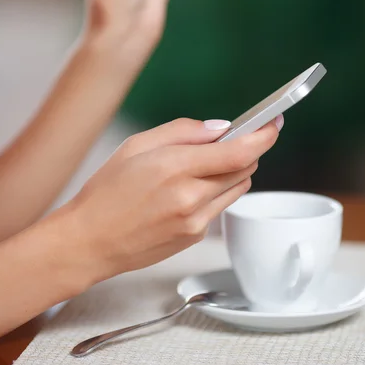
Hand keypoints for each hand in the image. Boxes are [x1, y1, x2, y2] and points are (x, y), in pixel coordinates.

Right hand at [69, 117, 281, 281]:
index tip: (275, 122)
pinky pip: (220, 206)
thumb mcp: (137, 145)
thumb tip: (220, 129)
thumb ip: (183, 131)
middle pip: (245, 168)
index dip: (264, 134)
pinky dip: (215, 192)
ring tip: (202, 166)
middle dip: (246, 149)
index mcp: (174, 167)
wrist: (89, 241)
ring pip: (237, 187)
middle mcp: (191, 197)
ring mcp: (196, 221)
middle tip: (232, 139)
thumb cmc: (106, 190)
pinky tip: (187, 190)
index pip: (239, 150)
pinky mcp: (195, 237)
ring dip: (233, 171)